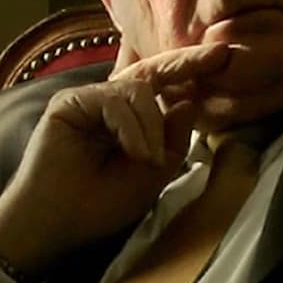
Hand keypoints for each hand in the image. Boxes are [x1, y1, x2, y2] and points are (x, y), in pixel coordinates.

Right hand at [0, 43, 234, 278]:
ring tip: (149, 161)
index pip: (165, 88)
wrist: (58, 225)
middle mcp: (110, 104)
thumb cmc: (101, 206)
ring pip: (138, 89)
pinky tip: (135, 154)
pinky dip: (131, 127)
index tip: (225, 60)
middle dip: (187, 63)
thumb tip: (188, 101)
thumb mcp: (153, 174)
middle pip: (153, 73)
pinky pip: (113, 100)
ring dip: (153, 126)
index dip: (192, 73)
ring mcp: (89, 100)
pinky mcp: (69, 103)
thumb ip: (173, 140)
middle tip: (219, 56)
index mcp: (132, 120)